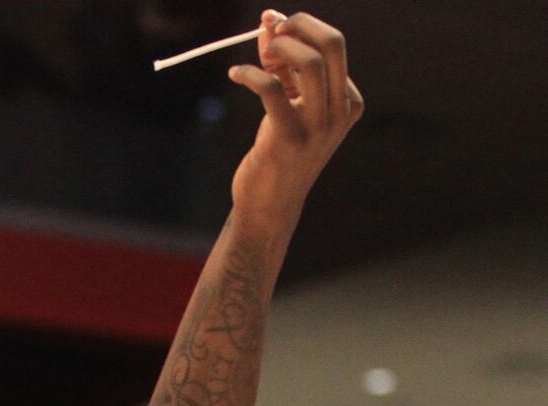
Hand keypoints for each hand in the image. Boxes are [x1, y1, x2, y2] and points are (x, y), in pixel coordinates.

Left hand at [228, 11, 362, 225]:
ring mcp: (319, 126)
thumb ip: (283, 65)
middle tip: (271, 25)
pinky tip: (236, 73)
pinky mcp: (288, 137)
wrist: (270, 206)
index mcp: (349, 101)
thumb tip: (270, 21)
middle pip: (332, 44)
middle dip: (299, 24)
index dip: (301, 28)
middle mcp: (341, 111)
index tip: (274, 26)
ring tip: (257, 53)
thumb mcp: (289, 105)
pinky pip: (271, 88)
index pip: (332, 46)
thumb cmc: (279, 153)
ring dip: (278, 46)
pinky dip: (250, 74)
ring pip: (309, 62)